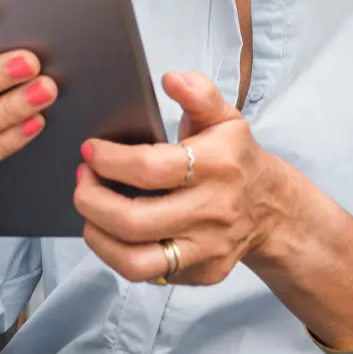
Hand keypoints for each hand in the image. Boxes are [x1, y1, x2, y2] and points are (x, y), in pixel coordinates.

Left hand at [74, 72, 289, 284]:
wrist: (270, 207)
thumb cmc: (236, 157)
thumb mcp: (224, 117)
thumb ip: (199, 93)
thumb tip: (172, 79)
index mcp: (216, 165)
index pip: (149, 168)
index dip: (109, 160)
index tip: (89, 151)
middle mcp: (212, 210)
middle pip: (133, 220)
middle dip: (92, 200)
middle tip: (81, 182)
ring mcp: (207, 248)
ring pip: (135, 261)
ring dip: (98, 237)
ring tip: (89, 213)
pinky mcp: (202, 273)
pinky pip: (148, 274)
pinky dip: (119, 254)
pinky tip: (113, 232)